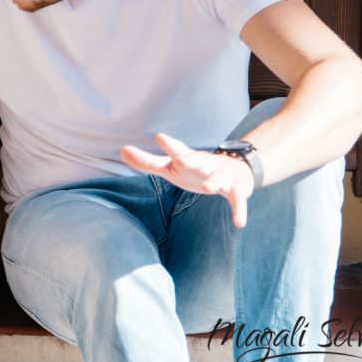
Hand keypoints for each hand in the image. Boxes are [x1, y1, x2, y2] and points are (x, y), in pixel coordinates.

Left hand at [120, 133, 255, 227]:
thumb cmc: (194, 168)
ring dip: (213, 182)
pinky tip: (239, 223)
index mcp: (187, 158)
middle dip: (190, 159)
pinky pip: (237, 200)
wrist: (236, 169)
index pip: (176, 150)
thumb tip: (122, 150)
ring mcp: (220, 176)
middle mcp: (204, 164)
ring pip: (218, 177)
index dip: (169, 144)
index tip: (159, 137)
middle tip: (181, 159)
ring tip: (208, 188)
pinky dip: (239, 210)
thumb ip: (148, 161)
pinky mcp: (235, 189)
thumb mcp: (170, 167)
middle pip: (197, 160)